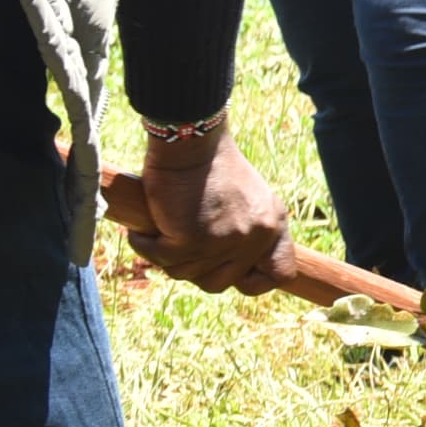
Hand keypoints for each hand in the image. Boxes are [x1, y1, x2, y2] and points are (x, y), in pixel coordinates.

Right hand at [125, 121, 291, 291]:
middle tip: (178, 243)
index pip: (281, 274)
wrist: (191, 143)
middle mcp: (256, 237)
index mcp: (274, 226)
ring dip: (167, 255)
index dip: (252, 280)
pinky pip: (161, 259)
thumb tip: (232, 269)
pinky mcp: (194, 240)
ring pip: (186, 274)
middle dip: (194, 268)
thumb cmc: (211, 168)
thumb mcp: (247, 200)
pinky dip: (146, 245)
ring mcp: (226, 241)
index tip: (226, 269)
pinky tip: (145, 228)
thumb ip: (248, 232)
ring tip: (163, 227)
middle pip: (219, 283)